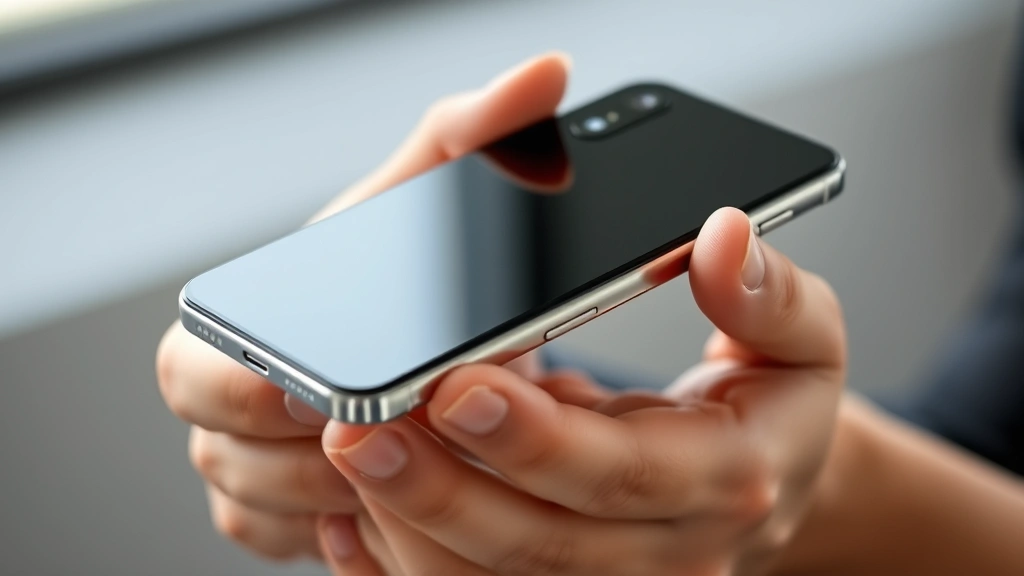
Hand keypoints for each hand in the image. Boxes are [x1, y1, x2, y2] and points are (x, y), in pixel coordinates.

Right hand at [155, 52, 571, 562]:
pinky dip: (364, 534)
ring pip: (278, 511)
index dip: (248, 389)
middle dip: (312, 455)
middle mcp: (225, 411)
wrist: (414, 343)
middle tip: (394, 440)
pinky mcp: (289, 527)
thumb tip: (543, 76)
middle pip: (232, 456)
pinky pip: (312, 548)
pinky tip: (418, 506)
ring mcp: (253, 476)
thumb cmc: (403, 269)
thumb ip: (476, 134)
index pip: (194, 370)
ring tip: (426, 469)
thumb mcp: (429, 198)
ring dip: (352, 496)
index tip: (317, 395)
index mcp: (224, 332)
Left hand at [320, 208, 846, 574]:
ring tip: (347, 453)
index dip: (534, 438)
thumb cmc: (775, 401)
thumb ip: (767, 290)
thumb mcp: (800, 335)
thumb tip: (724, 236)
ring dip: (411, 525)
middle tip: (354, 427)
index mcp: (728, 479)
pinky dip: (407, 562)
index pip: (621, 472)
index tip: (453, 386)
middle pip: (540, 542)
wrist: (767, 484)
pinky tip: (352, 516)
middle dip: (439, 489)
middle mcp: (671, 556)